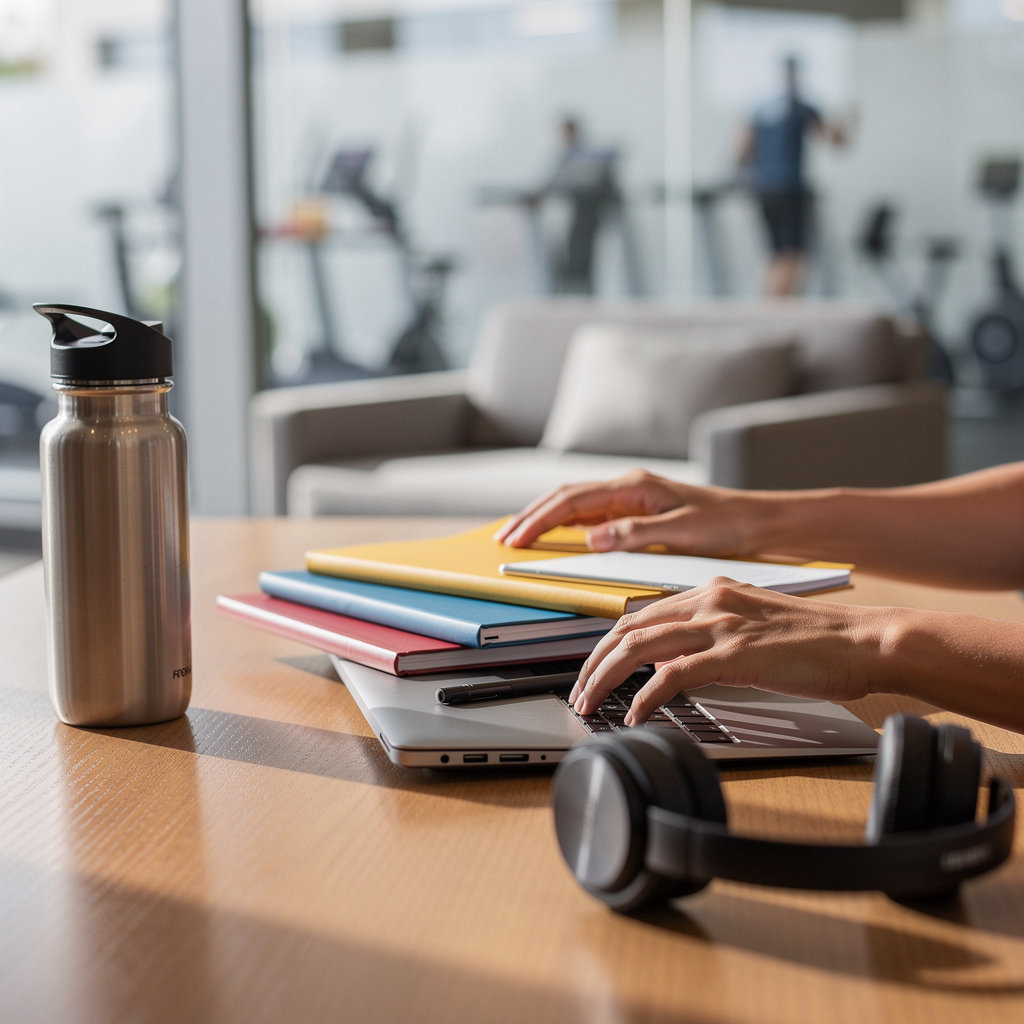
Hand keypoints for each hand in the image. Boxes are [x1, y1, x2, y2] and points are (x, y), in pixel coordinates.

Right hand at [495, 469, 767, 556]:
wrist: (758, 522)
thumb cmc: (727, 525)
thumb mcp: (681, 532)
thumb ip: (635, 533)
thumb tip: (592, 538)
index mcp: (634, 487)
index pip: (573, 500)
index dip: (540, 520)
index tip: (516, 538)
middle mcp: (629, 487)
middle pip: (566, 497)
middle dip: (532, 516)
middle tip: (504, 539)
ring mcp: (632, 497)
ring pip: (576, 504)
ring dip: (546, 519)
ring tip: (519, 536)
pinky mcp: (639, 511)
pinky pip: (592, 514)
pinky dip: (567, 524)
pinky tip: (558, 536)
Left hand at [569, 578, 883, 723]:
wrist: (867, 640)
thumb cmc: (819, 641)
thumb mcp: (753, 627)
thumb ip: (710, 638)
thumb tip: (671, 667)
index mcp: (711, 591)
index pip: (640, 616)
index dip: (607, 645)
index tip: (593, 671)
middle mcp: (709, 600)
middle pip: (627, 628)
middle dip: (593, 663)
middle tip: (579, 693)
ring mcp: (722, 624)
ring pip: (639, 646)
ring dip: (606, 678)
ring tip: (590, 705)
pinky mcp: (736, 653)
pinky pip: (674, 675)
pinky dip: (646, 697)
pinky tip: (635, 716)